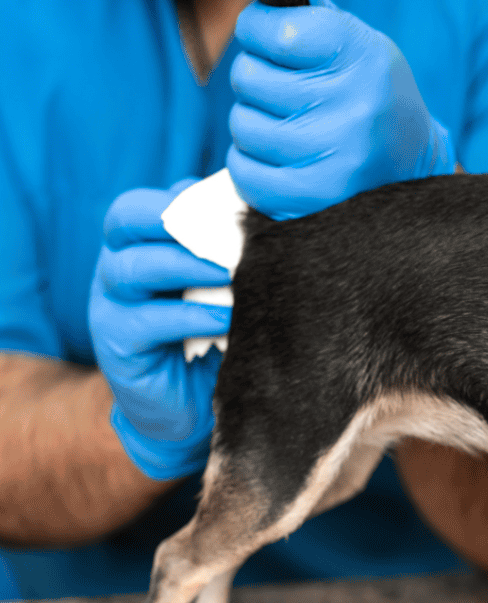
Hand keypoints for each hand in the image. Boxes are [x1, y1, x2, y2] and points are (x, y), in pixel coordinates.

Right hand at [88, 181, 232, 480]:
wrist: (191, 403)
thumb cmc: (213, 330)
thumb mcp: (219, 285)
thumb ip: (226, 248)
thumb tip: (263, 212)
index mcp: (138, 245)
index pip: (141, 204)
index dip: (180, 199)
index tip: (233, 212)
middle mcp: (116, 267)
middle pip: (124, 221)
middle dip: (177, 221)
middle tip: (231, 236)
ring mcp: (109, 305)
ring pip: (131, 268)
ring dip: (187, 266)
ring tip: (233, 275)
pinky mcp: (117, 344)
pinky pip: (145, 321)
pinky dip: (191, 316)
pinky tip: (226, 318)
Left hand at [227, 0, 454, 219]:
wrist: (415, 166)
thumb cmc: (375, 96)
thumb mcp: (362, 45)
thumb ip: (313, 12)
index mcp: (363, 57)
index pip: (274, 28)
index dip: (257, 29)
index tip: (269, 38)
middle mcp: (352, 106)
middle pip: (248, 76)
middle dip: (258, 79)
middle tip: (288, 91)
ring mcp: (333, 156)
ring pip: (242, 124)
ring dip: (255, 123)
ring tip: (291, 127)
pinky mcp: (313, 197)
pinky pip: (244, 170)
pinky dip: (251, 163)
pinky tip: (282, 159)